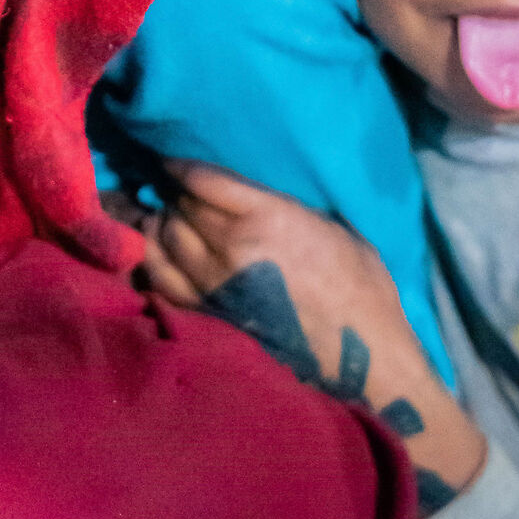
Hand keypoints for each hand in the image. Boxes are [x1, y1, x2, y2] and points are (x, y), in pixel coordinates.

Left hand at [143, 163, 485, 514]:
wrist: (363, 357)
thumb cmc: (362, 288)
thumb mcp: (332, 227)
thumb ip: (282, 206)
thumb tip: (250, 196)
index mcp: (269, 217)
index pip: (203, 180)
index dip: (181, 166)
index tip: (172, 161)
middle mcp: (234, 248)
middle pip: (180, 209)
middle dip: (174, 196)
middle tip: (176, 193)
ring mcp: (216, 286)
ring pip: (164, 243)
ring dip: (160, 227)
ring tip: (165, 220)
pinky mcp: (209, 316)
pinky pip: (162, 282)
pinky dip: (154, 263)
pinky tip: (159, 255)